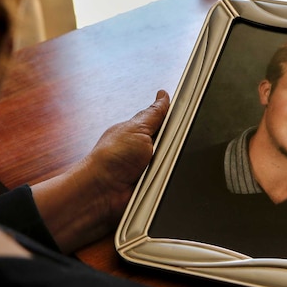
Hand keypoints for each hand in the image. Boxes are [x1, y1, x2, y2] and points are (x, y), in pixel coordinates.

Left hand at [31, 90, 169, 252]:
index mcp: (141, 131)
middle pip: (177, 142)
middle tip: (162, 149)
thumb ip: (153, 114)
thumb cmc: (110, 157)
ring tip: (154, 168)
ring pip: (178, 162)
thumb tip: (163, 95)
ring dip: (171, 164)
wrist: (103, 190)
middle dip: (175, 144)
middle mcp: (147, 149)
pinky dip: (169, 179)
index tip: (183, 121)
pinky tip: (157, 179)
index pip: (168, 121)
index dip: (177, 120)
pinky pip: (173, 180)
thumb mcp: (136, 128)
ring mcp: (152, 168)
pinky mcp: (155, 186)